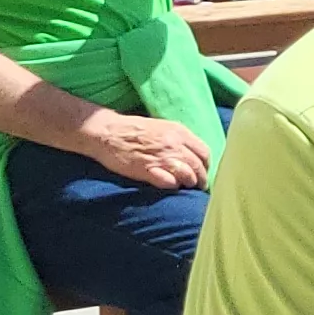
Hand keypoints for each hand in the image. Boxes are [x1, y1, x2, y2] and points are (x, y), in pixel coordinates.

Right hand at [84, 111, 214, 189]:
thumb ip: (178, 138)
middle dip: (201, 179)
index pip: (204, 152)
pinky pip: (169, 183)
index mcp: (179, 132)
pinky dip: (173, 186)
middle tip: (198, 186)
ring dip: (189, 184)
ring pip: (187, 176)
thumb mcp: (162, 127)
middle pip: (198, 166)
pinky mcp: (147, 170)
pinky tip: (170, 186)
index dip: (206, 165)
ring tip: (186, 188)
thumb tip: (192, 153)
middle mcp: (173, 145)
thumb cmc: (133, 129)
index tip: (203, 171)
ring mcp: (161, 158)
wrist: (107, 132)